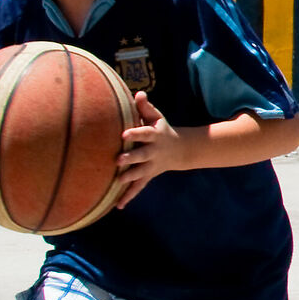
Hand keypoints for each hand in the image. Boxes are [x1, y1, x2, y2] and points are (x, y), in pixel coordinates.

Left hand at [114, 92, 189, 208]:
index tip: (123, 134)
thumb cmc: (161, 129)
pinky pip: (138, 187)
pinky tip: (118, 206)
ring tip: (118, 181)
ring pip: (140, 173)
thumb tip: (138, 94)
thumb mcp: (157, 117)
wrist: (180, 150)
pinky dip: (128, 196)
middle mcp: (153, 152)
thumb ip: (145, 107)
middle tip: (118, 160)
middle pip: (142, 155)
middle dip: (131, 158)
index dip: (135, 134)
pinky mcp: (148, 176)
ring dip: (130, 177)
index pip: (144, 134)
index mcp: (154, 136)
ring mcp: (151, 165)